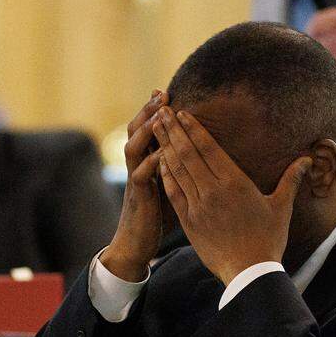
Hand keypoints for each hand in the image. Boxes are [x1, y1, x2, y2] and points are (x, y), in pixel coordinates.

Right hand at [101, 90, 167, 281]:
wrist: (136, 245)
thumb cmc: (157, 217)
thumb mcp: (170, 186)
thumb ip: (178, 168)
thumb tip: (202, 154)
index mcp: (146, 163)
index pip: (146, 129)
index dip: (153, 110)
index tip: (166, 91)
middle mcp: (137, 168)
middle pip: (135, 131)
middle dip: (147, 111)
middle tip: (161, 94)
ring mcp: (135, 182)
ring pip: (133, 149)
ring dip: (145, 131)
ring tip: (158, 116)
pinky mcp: (139, 199)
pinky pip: (141, 177)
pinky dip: (151, 164)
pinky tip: (163, 154)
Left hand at [153, 107, 311, 285]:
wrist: (249, 272)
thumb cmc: (268, 240)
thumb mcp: (281, 207)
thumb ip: (291, 179)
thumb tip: (308, 159)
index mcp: (236, 183)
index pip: (209, 148)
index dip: (194, 128)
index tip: (182, 113)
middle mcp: (214, 191)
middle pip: (189, 153)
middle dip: (173, 130)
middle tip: (160, 111)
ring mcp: (198, 206)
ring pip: (178, 170)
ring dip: (165, 147)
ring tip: (155, 128)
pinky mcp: (189, 222)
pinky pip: (173, 193)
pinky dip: (166, 175)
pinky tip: (158, 161)